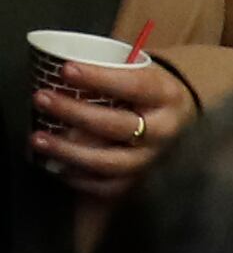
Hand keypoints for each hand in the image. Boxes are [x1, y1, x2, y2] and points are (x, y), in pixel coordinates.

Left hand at [33, 51, 191, 202]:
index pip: (135, 86)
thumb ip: (107, 69)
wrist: (175, 119)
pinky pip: (106, 186)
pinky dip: (77, 178)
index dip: (100, 78)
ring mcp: (150, 158)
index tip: (66, 69)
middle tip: (42, 98)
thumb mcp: (137, 71)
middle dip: (75, 113)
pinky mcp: (138, 179)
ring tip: (37, 138)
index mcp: (166, 96)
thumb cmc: (144, 90)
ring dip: (69, 151)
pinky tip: (55, 165)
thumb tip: (58, 66)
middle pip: (118, 126)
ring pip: (110, 162)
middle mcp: (163, 131)